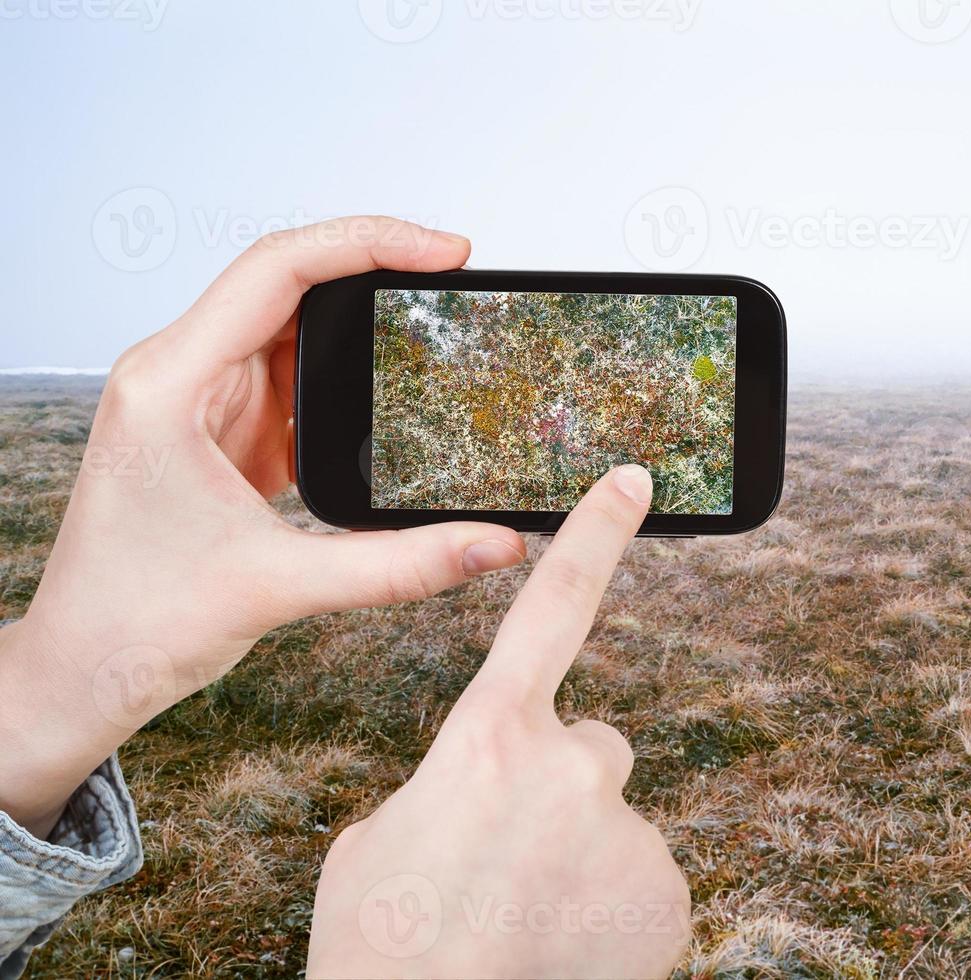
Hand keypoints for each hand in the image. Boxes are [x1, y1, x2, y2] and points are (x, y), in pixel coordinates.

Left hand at [0, 217, 526, 835]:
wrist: (83, 670)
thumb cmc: (137, 621)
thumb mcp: (282, 587)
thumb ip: (400, 565)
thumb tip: (493, 543)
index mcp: (169, 384)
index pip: (276, 269)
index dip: (368, 243)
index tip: (445, 253)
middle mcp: (178, 374)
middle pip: (288, 280)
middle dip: (377, 266)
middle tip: (456, 276)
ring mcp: (199, 400)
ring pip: (293, 325)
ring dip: (364, 321)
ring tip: (437, 321)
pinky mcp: (222, 431)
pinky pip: (293, 376)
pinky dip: (349, 375)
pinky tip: (393, 388)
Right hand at [308, 465, 690, 979]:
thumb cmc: (381, 937)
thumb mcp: (387, 831)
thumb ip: (455, 782)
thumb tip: (484, 795)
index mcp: (489, 735)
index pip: (553, 608)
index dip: (594, 536)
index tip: (635, 480)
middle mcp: (573, 764)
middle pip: (593, 744)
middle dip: (563, 784)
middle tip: (513, 852)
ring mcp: (626, 829)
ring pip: (613, 821)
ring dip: (582, 855)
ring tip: (527, 913)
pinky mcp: (665, 891)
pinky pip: (643, 881)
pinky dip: (614, 909)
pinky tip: (567, 943)